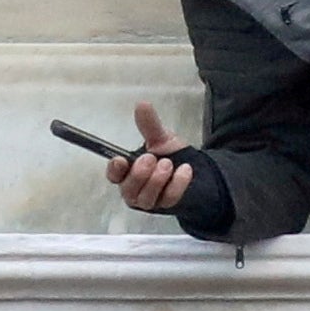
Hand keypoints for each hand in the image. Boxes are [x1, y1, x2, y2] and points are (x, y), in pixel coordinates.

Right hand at [106, 96, 197, 217]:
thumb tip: (143, 105)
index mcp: (126, 173)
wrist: (196, 172)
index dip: (115, 169)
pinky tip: (185, 170)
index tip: (120, 160)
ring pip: (146, 197)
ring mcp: (150, 201)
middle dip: (139, 173)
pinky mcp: (167, 206)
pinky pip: (169, 198)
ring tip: (168, 164)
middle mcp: (134, 189)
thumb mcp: (160, 139)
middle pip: (128, 188)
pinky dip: (177, 184)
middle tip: (151, 158)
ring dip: (156, 180)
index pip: (113, 175)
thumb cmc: (171, 157)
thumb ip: (150, 125)